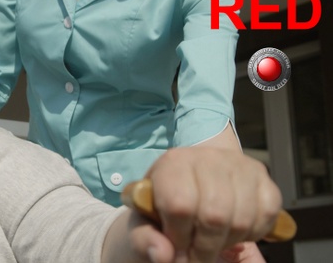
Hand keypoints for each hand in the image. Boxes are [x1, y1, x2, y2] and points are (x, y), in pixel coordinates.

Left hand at [145, 144, 280, 262]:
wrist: (189, 185)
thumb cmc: (164, 205)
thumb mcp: (143, 221)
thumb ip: (144, 238)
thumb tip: (162, 254)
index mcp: (173, 163)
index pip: (181, 205)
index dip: (180, 237)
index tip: (177, 251)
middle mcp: (207, 157)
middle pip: (214, 215)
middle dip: (205, 248)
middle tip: (196, 256)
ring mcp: (238, 164)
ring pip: (242, 219)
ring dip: (227, 242)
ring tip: (211, 242)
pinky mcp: (262, 176)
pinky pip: (266, 215)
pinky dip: (252, 233)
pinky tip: (232, 231)